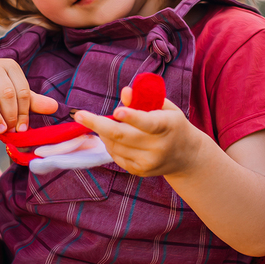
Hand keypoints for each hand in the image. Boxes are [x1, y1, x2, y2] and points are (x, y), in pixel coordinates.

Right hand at [0, 58, 57, 140]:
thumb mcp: (16, 95)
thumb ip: (33, 102)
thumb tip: (55, 107)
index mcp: (10, 66)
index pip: (21, 89)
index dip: (24, 111)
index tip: (24, 129)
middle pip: (5, 92)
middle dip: (11, 115)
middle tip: (14, 132)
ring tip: (2, 133)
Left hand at [74, 87, 206, 177]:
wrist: (186, 156)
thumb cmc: (171, 124)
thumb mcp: (164, 107)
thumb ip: (144, 99)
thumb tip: (125, 92)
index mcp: (167, 126)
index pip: (148, 123)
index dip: (132, 117)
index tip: (117, 111)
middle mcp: (158, 147)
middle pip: (122, 136)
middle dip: (97, 124)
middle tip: (78, 115)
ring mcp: (149, 161)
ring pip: (115, 146)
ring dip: (103, 133)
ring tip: (103, 123)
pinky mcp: (140, 171)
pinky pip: (116, 156)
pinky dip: (109, 144)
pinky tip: (112, 137)